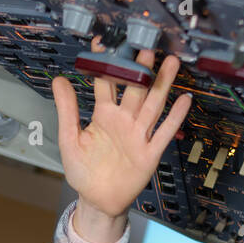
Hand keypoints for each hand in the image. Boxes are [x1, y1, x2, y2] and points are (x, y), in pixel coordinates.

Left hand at [52, 40, 192, 221]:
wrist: (97, 201)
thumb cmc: (83, 171)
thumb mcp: (69, 139)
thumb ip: (67, 110)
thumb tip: (59, 80)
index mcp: (103, 115)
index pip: (106, 82)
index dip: (105, 63)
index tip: (104, 41)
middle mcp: (124, 120)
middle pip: (135, 89)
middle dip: (140, 69)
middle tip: (145, 46)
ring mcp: (138, 135)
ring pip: (153, 105)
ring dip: (162, 85)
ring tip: (170, 62)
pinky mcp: (149, 152)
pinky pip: (164, 132)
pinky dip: (175, 117)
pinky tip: (185, 100)